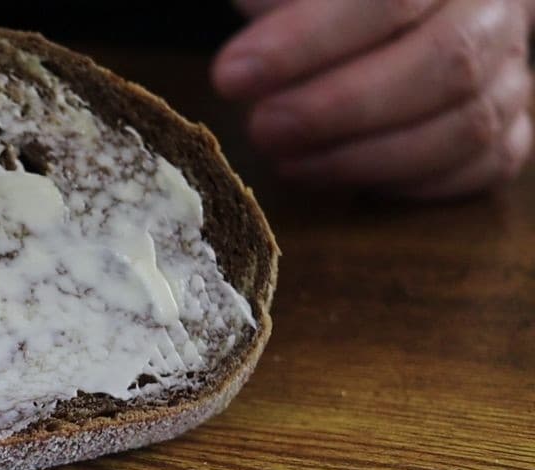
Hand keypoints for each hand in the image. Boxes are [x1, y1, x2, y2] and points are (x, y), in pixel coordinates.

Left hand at [213, 0, 534, 198]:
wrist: (354, 12)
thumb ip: (275, 1)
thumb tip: (247, 61)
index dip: (307, 42)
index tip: (232, 76)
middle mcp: (497, 5)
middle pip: (444, 62)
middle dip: (338, 108)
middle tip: (262, 128)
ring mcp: (511, 67)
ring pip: (466, 124)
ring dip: (364, 157)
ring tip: (285, 160)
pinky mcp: (509, 123)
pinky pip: (484, 165)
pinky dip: (411, 182)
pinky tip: (340, 178)